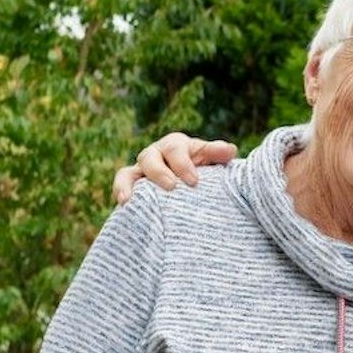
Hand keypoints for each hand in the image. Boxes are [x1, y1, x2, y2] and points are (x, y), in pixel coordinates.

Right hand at [111, 133, 237, 202]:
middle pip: (149, 157)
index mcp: (176, 146)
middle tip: (172, 187)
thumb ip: (218, 156)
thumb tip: (230, 150)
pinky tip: (124, 206)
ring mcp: (141, 172)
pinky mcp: (133, 188)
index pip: (175, 149)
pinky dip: (121, 193)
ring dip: (127, 184)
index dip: (182, 164)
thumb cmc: (205, 172)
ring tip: (129, 199)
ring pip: (128, 172)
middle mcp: (155, 155)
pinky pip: (122, 187)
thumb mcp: (212, 163)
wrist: (195, 189)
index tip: (194, 182)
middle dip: (159, 172)